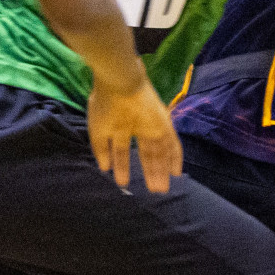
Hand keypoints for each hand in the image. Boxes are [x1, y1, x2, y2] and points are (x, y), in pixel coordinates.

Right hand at [86, 75, 182, 192]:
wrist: (119, 83)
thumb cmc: (105, 106)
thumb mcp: (98, 130)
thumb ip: (102, 149)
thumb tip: (104, 168)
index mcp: (120, 126)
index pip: (123, 149)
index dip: (123, 165)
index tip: (123, 182)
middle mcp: (138, 126)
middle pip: (146, 153)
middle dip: (148, 172)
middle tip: (152, 191)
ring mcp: (152, 125)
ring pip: (159, 151)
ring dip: (160, 170)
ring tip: (161, 190)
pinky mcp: (164, 123)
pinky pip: (172, 143)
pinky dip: (175, 157)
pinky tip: (176, 172)